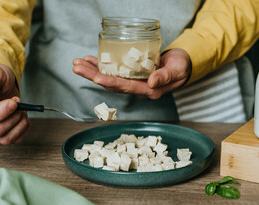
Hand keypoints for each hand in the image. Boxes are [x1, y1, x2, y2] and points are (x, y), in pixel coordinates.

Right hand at [0, 64, 30, 144]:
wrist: (3, 83)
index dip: (0, 112)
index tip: (13, 103)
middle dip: (12, 116)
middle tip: (17, 102)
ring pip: (5, 138)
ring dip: (19, 123)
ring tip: (20, 109)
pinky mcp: (0, 134)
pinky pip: (14, 139)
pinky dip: (23, 128)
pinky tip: (22, 116)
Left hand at [72, 48, 190, 98]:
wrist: (181, 67)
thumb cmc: (181, 68)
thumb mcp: (177, 71)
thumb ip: (165, 77)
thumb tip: (151, 82)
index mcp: (148, 90)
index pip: (126, 87)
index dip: (110, 83)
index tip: (96, 78)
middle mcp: (137, 88)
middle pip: (112, 84)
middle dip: (93, 75)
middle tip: (77, 67)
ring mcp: (133, 82)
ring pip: (109, 78)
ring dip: (92, 71)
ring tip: (78, 63)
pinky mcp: (131, 74)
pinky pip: (113, 72)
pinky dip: (101, 66)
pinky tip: (90, 60)